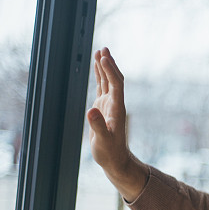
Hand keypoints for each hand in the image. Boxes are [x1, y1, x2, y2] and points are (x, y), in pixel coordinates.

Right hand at [86, 48, 146, 201]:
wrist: (115, 160)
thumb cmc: (110, 153)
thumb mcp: (103, 142)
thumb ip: (98, 126)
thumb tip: (91, 111)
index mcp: (117, 110)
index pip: (116, 85)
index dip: (111, 71)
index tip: (104, 58)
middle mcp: (115, 105)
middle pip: (114, 79)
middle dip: (109, 64)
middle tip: (103, 48)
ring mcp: (109, 105)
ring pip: (108, 82)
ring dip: (104, 67)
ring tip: (100, 52)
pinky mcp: (103, 108)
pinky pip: (102, 88)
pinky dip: (100, 76)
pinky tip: (97, 67)